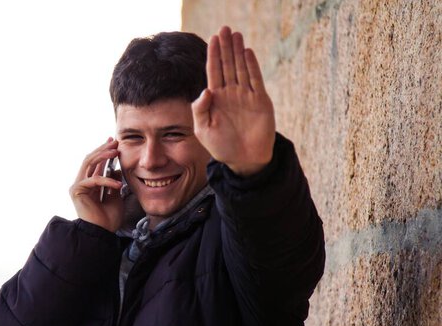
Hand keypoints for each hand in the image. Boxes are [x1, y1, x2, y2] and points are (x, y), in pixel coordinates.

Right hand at [69, 138, 122, 231]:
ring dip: (102, 155)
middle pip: (90, 159)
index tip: (114, 142)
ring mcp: (77, 186)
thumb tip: (116, 170)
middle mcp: (81, 183)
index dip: (104, 151)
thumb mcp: (115, 196)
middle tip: (115, 142)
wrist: (102, 233)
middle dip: (103, 149)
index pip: (95, 163)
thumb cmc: (108, 219)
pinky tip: (118, 184)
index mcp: (90, 184)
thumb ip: (113, 182)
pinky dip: (107, 180)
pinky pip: (93, 180)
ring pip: (88, 163)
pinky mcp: (76, 190)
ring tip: (116, 151)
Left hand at [192, 26, 275, 175]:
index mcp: (216, 99)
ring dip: (238, 52)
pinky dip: (251, 66)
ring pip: (241, 68)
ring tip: (236, 35)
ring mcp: (246, 96)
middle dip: (226, 47)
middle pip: (227, 65)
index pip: (214, 71)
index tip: (213, 38)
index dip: (213, 55)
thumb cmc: (221, 147)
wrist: (244, 160)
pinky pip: (255, 80)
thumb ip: (200, 110)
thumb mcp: (203, 130)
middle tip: (225, 28)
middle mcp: (231, 94)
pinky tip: (247, 52)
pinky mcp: (260, 101)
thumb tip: (205, 90)